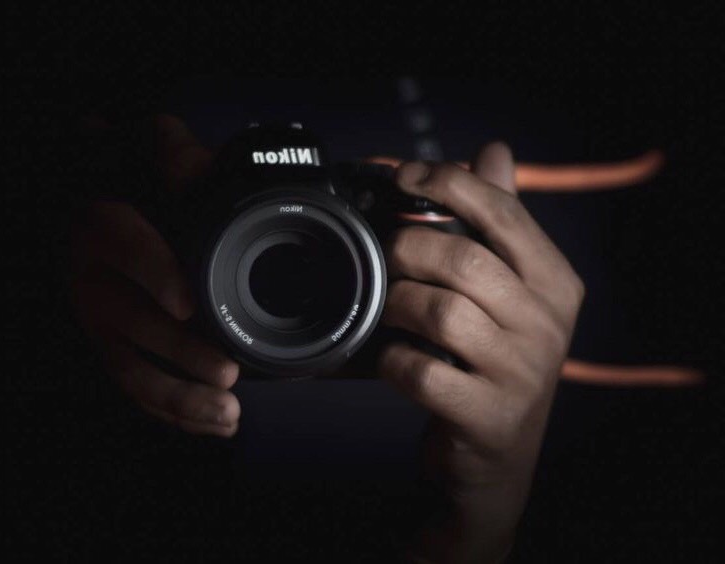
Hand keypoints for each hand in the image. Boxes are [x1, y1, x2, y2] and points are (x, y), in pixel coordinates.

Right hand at [69, 115, 240, 436]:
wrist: (87, 211)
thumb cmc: (125, 187)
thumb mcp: (142, 155)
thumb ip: (173, 153)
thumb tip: (204, 169)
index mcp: (103, 229)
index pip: (127, 249)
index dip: (156, 275)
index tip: (187, 303)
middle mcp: (94, 282)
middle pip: (134, 324)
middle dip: (182, 355)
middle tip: (229, 373)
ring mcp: (99, 324)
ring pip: (131, 370)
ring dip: (179, 399)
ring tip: (227, 415)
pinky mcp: (110, 351)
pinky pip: (136, 390)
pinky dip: (173, 413)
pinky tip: (214, 425)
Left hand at [379, 143, 584, 561]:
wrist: (496, 455)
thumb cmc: (494, 357)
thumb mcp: (511, 290)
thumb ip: (500, 221)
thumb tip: (493, 151)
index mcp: (555, 282)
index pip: (502, 212)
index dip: (447, 183)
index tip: (402, 175)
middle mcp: (547, 324)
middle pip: (462, 260)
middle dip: (407, 249)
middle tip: (385, 257)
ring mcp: (521, 373)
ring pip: (438, 312)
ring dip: (396, 305)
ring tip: (387, 309)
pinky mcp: (487, 415)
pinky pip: (420, 371)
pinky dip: (391, 359)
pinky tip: (390, 356)